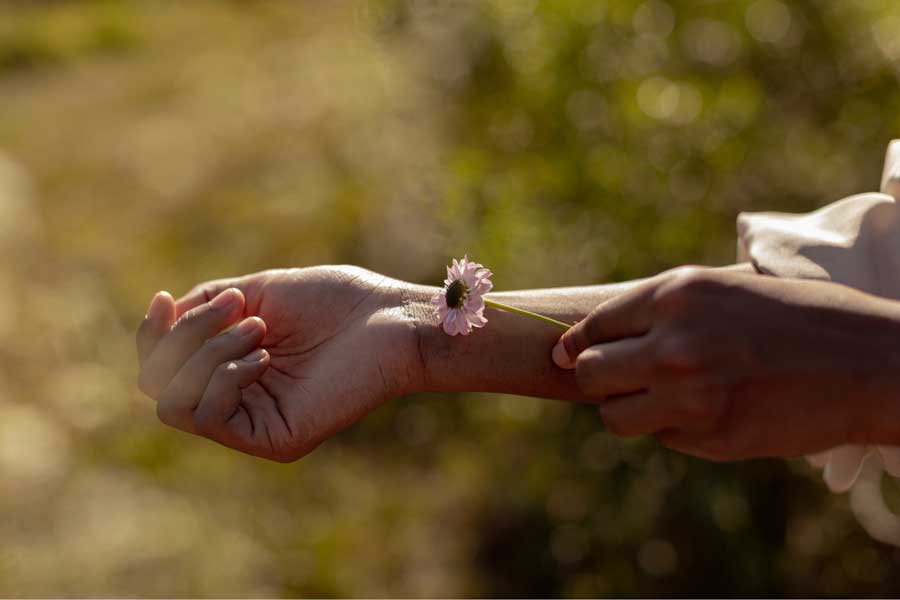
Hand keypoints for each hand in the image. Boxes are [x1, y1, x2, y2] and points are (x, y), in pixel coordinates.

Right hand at [136, 266, 420, 461]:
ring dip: (209, 353)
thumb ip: (203, 309)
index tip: (162, 299)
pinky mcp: (274, 439)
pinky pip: (212, 417)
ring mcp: (255, 423)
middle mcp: (238, 400)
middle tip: (241, 308)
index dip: (152, 335)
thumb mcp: (255, 292)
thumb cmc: (334, 302)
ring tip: (260, 328)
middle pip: (160, 385)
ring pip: (177, 403)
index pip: (163, 368)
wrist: (388, 318)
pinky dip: (226, 377)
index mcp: (231, 368)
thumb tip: (160, 314)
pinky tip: (264, 356)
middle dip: (188, 336)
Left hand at [553, 267, 899, 459]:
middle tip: (617, 380)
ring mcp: (690, 395)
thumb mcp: (723, 290)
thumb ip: (662, 311)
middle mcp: (673, 342)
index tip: (567, 356)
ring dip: (629, 409)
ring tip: (663, 398)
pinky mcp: (711, 437)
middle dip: (596, 379)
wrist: (869, 362)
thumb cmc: (798, 317)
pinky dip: (675, 428)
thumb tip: (598, 337)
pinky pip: (663, 437)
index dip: (575, 344)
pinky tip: (713, 410)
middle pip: (589, 373)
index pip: (593, 326)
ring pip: (614, 416)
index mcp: (676, 294)